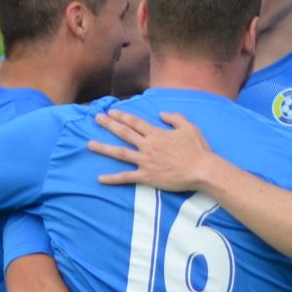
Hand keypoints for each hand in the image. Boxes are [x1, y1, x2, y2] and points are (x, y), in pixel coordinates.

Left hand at [89, 109, 219, 192]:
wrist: (202, 170)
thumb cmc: (198, 149)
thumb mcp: (189, 127)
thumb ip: (174, 117)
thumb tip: (161, 114)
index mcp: (156, 133)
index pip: (135, 122)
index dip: (122, 116)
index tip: (111, 112)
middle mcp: (148, 146)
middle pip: (124, 133)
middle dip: (108, 125)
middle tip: (96, 119)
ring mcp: (146, 161)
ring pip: (120, 153)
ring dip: (103, 148)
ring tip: (89, 144)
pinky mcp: (147, 177)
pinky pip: (127, 177)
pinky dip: (113, 178)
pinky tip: (100, 178)